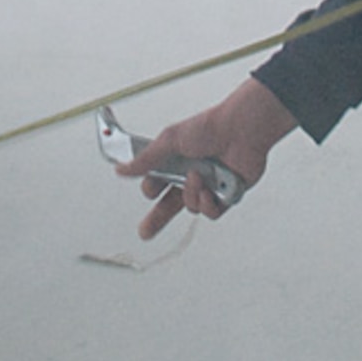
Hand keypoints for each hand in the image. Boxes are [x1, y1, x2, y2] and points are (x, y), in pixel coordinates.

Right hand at [115, 77, 296, 240]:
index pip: (157, 183)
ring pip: (191, 207)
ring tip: (198, 177)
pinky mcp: (226, 196)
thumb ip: (145, 160)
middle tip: (144, 232)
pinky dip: (208, 204)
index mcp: (177, 161)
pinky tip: (210, 191)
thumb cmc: (209, 128)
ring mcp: (209, 186)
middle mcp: (191, 175)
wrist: (241, 130)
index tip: (149, 189)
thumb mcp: (170, 141)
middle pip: (170, 204)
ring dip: (191, 195)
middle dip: (156, 219)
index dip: (151, 189)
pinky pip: (211, 213)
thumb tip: (120, 169)